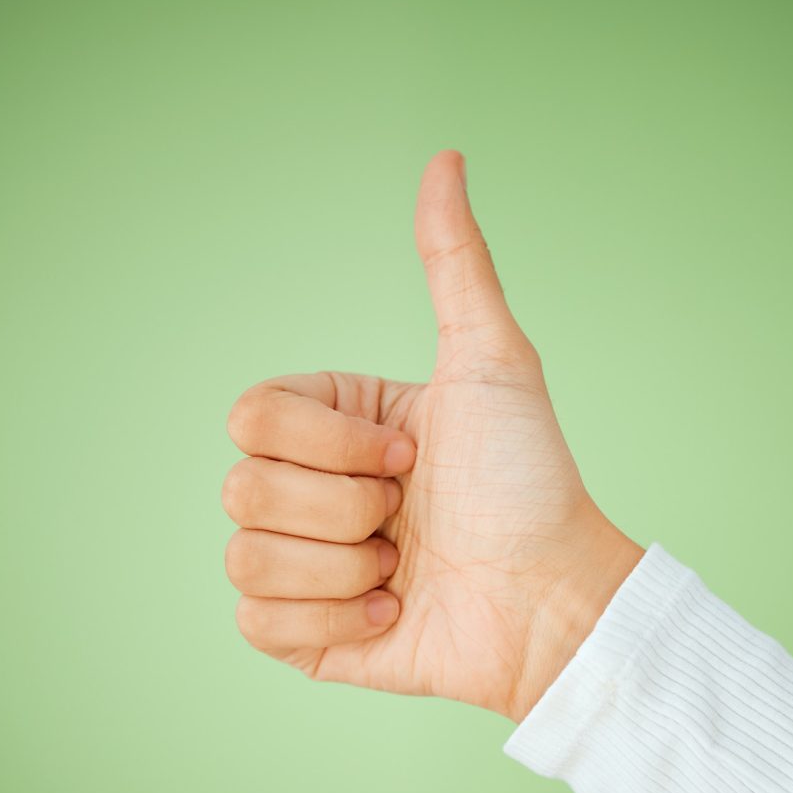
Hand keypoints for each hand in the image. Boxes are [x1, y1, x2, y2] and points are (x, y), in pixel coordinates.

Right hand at [222, 150, 643, 721]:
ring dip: (341, 567)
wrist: (551, 597)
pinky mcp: (305, 634)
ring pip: (244, 557)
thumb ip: (455, 263)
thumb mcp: (494, 362)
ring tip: (404, 568)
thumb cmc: (529, 480)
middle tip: (411, 517)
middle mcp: (309, 489)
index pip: (253, 416)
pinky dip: (331, 622)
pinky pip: (256, 624)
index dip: (332, 444)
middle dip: (346, 509)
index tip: (411, 457)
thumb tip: (445, 159)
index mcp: (333, 427)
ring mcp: (303, 564)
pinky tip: (390, 612)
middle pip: (241, 488)